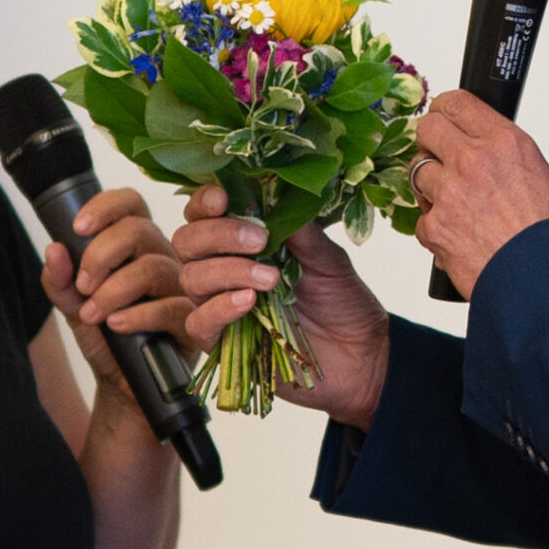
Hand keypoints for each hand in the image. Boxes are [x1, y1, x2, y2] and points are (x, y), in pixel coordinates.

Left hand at [40, 189, 192, 398]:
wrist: (123, 385)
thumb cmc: (105, 337)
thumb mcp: (73, 306)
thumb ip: (60, 280)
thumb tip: (54, 250)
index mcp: (137, 245)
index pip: (130, 204)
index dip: (105, 207)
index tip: (77, 228)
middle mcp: (163, 257)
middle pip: (139, 230)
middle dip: (101, 255)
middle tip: (81, 286)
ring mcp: (182, 287)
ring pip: (152, 268)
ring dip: (113, 290)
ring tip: (91, 314)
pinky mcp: (194, 319)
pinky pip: (170, 306)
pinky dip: (136, 315)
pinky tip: (115, 325)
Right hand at [173, 186, 391, 427]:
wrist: (360, 354)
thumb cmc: (341, 301)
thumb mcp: (328, 259)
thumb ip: (299, 231)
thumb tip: (276, 195)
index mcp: (243, 241)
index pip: (204, 214)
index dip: (204, 203)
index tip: (223, 198)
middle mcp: (223, 268)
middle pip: (188, 242)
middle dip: (218, 235)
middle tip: (259, 240)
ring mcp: (218, 305)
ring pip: (192, 278)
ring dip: (228, 272)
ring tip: (269, 279)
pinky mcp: (221, 342)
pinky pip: (199, 322)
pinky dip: (219, 308)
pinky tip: (247, 302)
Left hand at [410, 91, 548, 296]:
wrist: (545, 280)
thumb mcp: (541, 177)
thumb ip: (504, 158)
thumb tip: (486, 154)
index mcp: (504, 142)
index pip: (457, 102)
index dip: (445, 110)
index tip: (444, 117)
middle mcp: (473, 160)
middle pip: (426, 128)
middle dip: (430, 141)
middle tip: (440, 157)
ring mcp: (449, 193)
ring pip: (417, 173)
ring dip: (431, 187)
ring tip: (457, 205)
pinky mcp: (435, 226)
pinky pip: (422, 219)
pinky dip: (435, 228)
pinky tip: (459, 236)